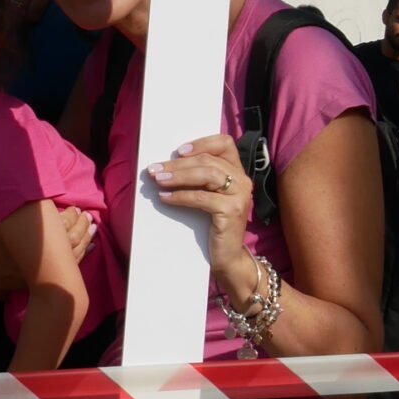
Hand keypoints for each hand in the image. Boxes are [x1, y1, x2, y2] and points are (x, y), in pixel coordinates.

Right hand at [0, 204, 93, 298]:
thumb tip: (25, 194)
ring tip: (92, 228)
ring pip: (75, 253)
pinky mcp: (47, 277)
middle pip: (72, 238)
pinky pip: (71, 266)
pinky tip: (90, 247)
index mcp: (36, 236)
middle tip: (88, 216)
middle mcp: (46, 253)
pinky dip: (83, 254)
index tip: (75, 209)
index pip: (62, 224)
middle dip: (82, 226)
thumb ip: (15, 209)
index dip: (71, 216)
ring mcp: (48, 268)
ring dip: (86, 239)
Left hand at [148, 133, 254, 294]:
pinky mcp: (232, 210)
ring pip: (207, 175)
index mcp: (238, 171)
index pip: (224, 143)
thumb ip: (200, 178)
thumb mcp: (209, 196)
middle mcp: (242, 180)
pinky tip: (165, 197)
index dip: (201, 143)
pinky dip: (181, 196)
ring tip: (158, 180)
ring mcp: (240, 195)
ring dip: (178, 176)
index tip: (178, 151)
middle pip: (208, 160)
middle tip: (155, 169)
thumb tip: (166, 165)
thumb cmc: (214, 224)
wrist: (228, 256)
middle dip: (178, 164)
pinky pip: (202, 198)